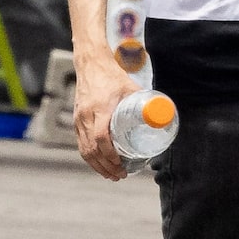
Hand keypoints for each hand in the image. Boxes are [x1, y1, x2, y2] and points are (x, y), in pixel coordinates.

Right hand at [72, 55, 136, 181]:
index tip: (121, 165)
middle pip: (92, 149)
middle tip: (120, 175)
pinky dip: (88, 156)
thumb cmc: (112, 75)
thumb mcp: (131, 87)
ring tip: (111, 174)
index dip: (110, 156)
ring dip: (96, 165)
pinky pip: (80, 143)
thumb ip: (145, 102)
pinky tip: (97, 163)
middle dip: (105, 166)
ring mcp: (79, 118)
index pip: (101, 138)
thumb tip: (162, 118)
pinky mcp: (76, 119)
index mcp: (99, 108)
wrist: (91, 63)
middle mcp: (86, 115)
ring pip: (84, 148)